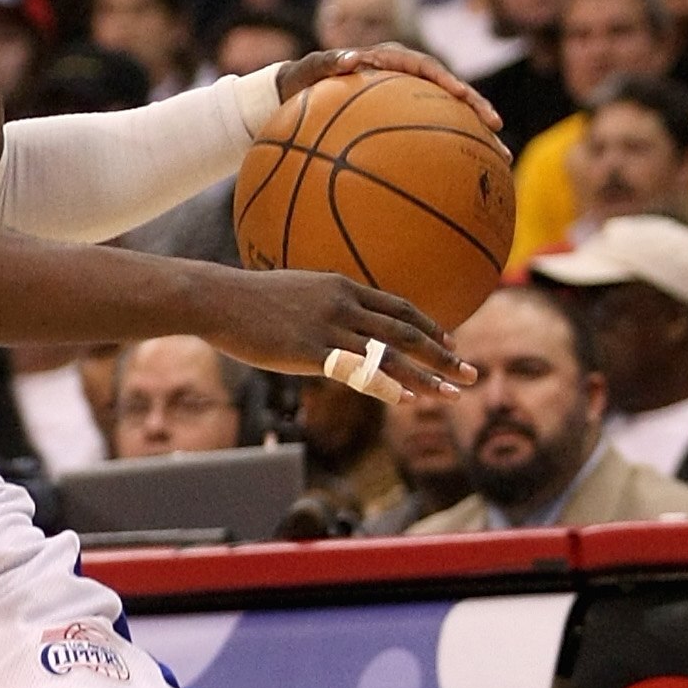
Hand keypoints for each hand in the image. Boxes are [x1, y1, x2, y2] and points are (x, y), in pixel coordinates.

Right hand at [191, 263, 475, 399]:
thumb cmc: (246, 298)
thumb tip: (333, 319)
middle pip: (406, 331)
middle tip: (471, 375)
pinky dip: (387, 385)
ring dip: (427, 376)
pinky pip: (358, 370)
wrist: (216, 297)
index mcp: (342, 287)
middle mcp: (344, 305)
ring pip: (390, 354)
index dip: (430, 327)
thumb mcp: (293, 291)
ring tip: (451, 395)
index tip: (452, 345)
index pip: (398, 308)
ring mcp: (329, 328)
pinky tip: (406, 399)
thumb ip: (321, 304)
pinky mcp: (310, 351)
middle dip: (443, 355)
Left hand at [280, 42, 506, 145]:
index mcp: (392, 60)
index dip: (446, 80)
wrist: (299, 91)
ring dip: (476, 134)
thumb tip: (347, 58)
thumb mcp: (311, 69)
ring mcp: (410, 98)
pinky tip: (470, 179)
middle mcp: (408, 76)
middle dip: (476, 108)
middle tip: (496, 127)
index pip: (427, 68)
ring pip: (451, 116)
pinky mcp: (408, 118)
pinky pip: (436, 135)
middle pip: (451, 92)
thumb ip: (328, 62)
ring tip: (501, 158)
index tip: (461, 94)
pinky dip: (453, 152)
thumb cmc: (304, 80)